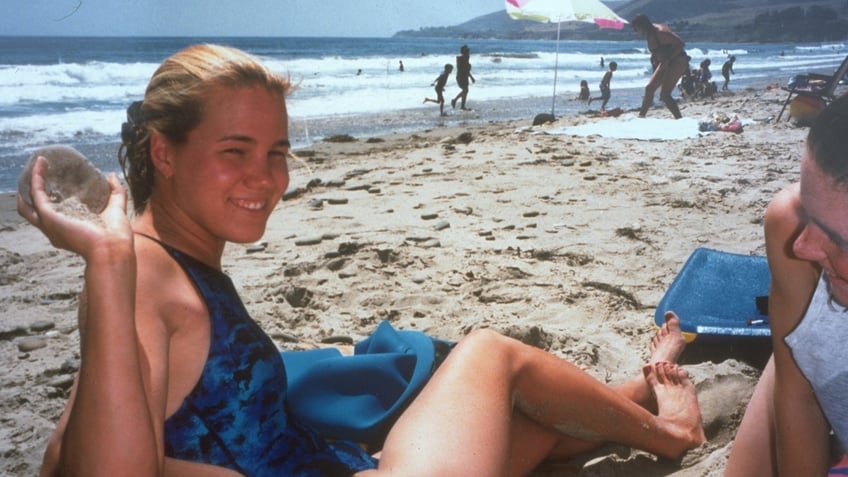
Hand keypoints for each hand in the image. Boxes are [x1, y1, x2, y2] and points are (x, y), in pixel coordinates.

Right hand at [17, 156, 132, 259]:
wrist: (112, 247)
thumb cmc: (116, 236)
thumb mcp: (116, 209)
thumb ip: (115, 192)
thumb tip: (111, 175)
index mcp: (70, 231)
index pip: (55, 214)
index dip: (54, 198)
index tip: (58, 180)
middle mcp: (56, 230)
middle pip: (36, 212)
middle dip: (36, 193)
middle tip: (42, 173)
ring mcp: (50, 225)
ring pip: (28, 204)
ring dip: (31, 183)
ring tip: (38, 165)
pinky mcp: (49, 216)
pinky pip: (36, 194)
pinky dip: (36, 178)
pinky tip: (41, 163)